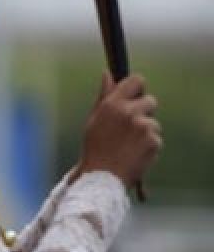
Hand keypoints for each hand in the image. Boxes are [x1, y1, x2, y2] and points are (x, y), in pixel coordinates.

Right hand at [76, 72, 161, 186]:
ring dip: (145, 131)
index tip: (134, 96)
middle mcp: (129, 112)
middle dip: (143, 112)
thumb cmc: (95, 149)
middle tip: (129, 128)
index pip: (136, 80)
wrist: (101, 177)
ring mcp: (143, 126)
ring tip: (128, 145)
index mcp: (113, 104)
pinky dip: (148, 145)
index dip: (137, 88)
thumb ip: (104, 96)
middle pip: (150, 101)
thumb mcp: (94, 120)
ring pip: (153, 122)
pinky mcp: (153, 140)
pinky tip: (134, 153)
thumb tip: (107, 74)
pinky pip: (156, 137)